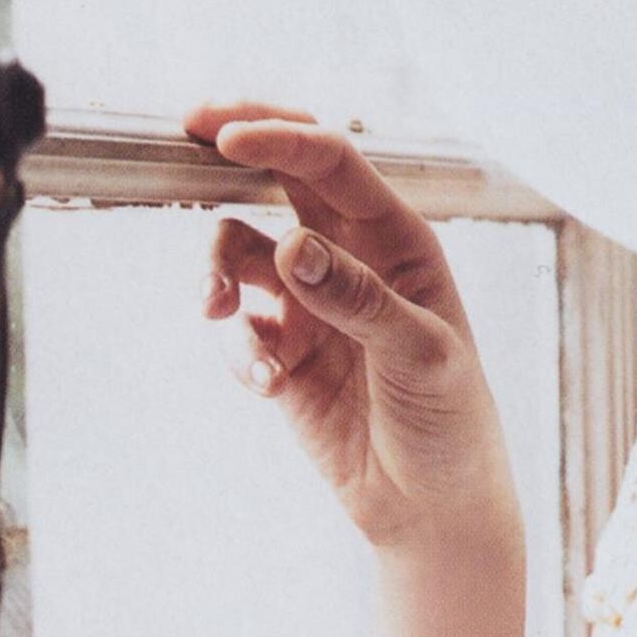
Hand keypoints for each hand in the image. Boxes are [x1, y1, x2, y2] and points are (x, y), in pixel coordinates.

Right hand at [190, 101, 518, 556]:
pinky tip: (266, 384)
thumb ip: (358, 299)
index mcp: (398, 241)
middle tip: (187, 129)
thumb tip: (291, 245)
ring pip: (239, 249)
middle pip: (281, 174)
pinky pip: (236, 324)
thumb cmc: (450, 423)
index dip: (279, 137)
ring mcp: (311, 300)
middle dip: (234, 146)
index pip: (333, 164)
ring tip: (214, 310)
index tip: (224, 136)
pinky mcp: (282, 348)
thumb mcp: (421, 359)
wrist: (430, 507)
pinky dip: (238, 347)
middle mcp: (349, 257)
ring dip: (215, 271)